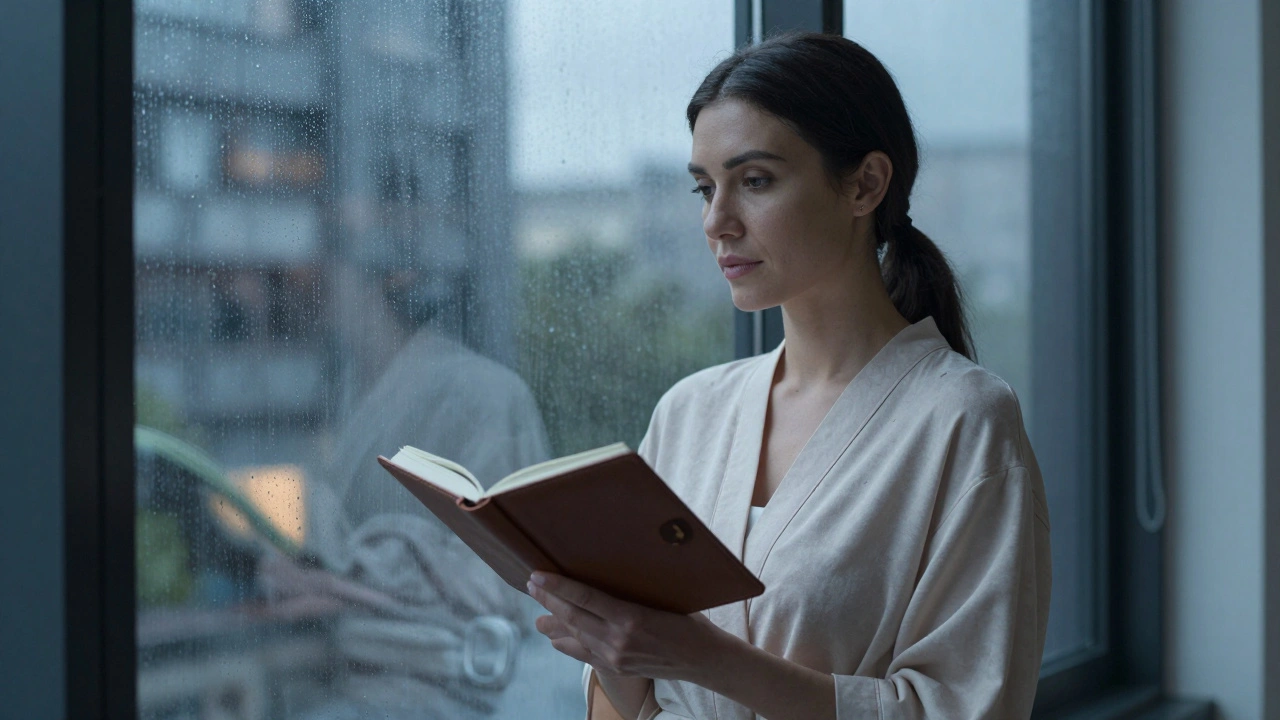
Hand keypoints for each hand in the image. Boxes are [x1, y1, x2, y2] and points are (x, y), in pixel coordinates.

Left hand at [527, 572, 728, 682]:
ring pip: (576, 637)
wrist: (703, 658)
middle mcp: (619, 640)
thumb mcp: (661, 598)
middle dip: (549, 600)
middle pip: (574, 616)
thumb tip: (603, 569)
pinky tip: (556, 638)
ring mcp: (616, 657)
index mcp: (632, 617)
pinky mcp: (618, 668)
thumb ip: (630, 591)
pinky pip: (585, 655)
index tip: (538, 575)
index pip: (585, 597)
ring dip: (554, 623)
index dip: (558, 586)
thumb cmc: (688, 619)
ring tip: (538, 614)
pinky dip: (567, 645)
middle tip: (532, 585)